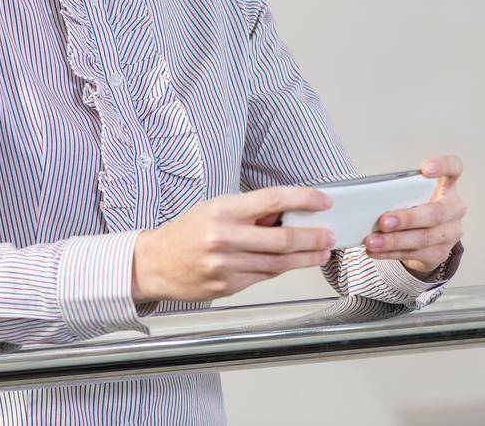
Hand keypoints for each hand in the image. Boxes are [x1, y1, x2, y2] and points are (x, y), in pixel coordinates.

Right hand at [132, 185, 336, 302]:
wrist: (155, 264)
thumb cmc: (187, 232)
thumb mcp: (216, 208)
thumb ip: (251, 211)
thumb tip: (288, 210)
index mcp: (223, 211)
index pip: (272, 200)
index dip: (303, 199)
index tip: (323, 200)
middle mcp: (225, 238)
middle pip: (282, 238)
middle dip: (313, 237)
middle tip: (329, 235)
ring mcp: (226, 265)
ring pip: (278, 263)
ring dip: (305, 258)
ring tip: (320, 252)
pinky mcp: (227, 286)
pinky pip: (263, 277)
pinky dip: (281, 270)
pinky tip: (293, 264)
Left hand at [362, 153, 465, 278]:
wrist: (428, 238)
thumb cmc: (416, 206)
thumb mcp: (412, 195)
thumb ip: (400, 193)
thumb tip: (371, 199)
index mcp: (447, 186)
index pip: (454, 168)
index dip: (442, 166)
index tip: (425, 169)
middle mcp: (454, 209)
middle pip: (436, 213)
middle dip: (408, 218)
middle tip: (383, 221)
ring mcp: (450, 233)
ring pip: (424, 238)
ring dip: (395, 241)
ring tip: (372, 241)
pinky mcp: (440, 253)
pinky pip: (415, 254)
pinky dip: (392, 253)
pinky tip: (376, 251)